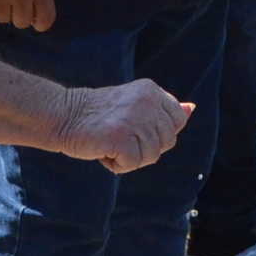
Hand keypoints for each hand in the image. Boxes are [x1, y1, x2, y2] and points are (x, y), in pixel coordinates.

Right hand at [58, 78, 192, 173]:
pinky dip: (118, 165)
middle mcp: (146, 102)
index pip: (178, 121)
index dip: (159, 133)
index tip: (135, 128)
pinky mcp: (121, 137)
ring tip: (110, 142)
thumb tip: (192, 108)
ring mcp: (135, 119)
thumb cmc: (99, 115)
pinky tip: (103, 150)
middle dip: (145, 147)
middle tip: (120, 136)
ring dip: (131, 157)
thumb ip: (162, 109)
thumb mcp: (135, 105)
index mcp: (151, 91)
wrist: (63, 116)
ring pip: (152, 155)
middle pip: (167, 142)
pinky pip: (133, 164)